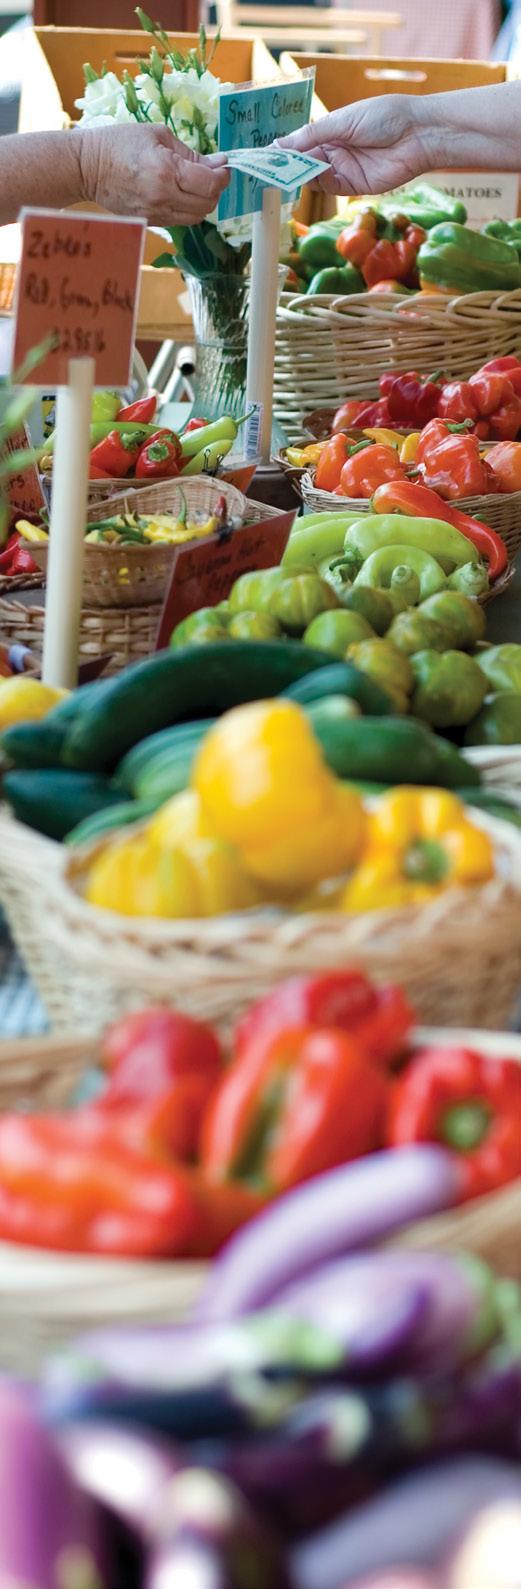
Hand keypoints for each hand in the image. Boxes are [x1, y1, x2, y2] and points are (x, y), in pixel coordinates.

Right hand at [77, 123, 229, 224]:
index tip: (224, 166)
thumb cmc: (120, 143)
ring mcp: (156, 214)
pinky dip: (188, 208)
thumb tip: (217, 164)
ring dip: (203, 201)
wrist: (88, 167)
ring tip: (196, 184)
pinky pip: (180, 220)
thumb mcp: (158, 135)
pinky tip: (180, 193)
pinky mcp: (150, 222)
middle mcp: (163, 197)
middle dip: (216, 189)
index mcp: (166, 171)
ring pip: (197, 217)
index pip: (210, 184)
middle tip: (212, 174)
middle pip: (207, 204)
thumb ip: (190, 153)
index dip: (223, 176)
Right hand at [278, 95, 429, 195]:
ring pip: (313, 176)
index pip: (300, 142)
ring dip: (298, 175)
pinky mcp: (353, 186)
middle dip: (286, 165)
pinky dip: (316, 183)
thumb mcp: (343, 120)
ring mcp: (343, 169)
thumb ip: (312, 134)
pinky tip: (306, 177)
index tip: (262, 154)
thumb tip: (280, 143)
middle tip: (266, 168)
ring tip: (283, 172)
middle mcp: (334, 150)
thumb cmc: (384, 116)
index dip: (282, 149)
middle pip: (303, 162)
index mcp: (330, 130)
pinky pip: (329, 187)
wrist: (417, 135)